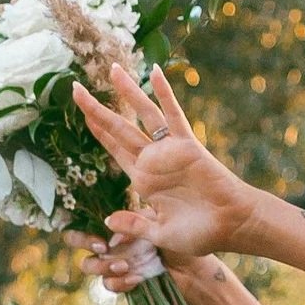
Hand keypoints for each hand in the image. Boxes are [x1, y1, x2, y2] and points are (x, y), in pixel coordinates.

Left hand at [71, 66, 260, 265]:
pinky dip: (164, 93)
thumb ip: (134, 225)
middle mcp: (152, 160)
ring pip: (143, 114)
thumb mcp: (159, 235)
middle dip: (96, 110)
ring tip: (111, 70)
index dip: (97, 132)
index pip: (114, 150)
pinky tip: (154, 72)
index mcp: (143, 180)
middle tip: (75, 89)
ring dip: (127, 92)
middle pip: (119, 129)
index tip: (81, 114)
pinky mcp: (187, 144)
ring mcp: (169, 150)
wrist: (229, 225)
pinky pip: (173, 114)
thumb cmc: (198, 233)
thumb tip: (108, 222)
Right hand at [80, 230, 223, 303]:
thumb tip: (108, 222)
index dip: (83, 226)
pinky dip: (119, 283)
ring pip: (89, 264)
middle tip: (102, 248)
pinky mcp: (123, 282)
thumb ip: (133, 221)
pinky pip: (108, 284)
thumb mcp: (157, 222)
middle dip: (84, 243)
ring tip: (124, 266)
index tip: (99, 236)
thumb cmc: (181, 237)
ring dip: (102, 266)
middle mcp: (112, 241)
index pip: (88, 218)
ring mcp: (114, 262)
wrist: (194, 270)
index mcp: (118, 221)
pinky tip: (136, 278)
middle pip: (78, 241)